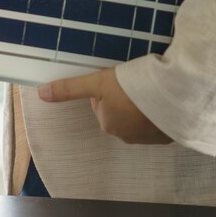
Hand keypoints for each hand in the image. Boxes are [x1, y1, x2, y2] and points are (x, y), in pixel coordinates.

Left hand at [38, 68, 171, 144]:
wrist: (174, 95)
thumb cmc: (134, 88)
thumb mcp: (97, 83)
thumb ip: (69, 88)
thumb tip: (41, 93)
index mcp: (108, 124)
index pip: (102, 102)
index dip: (109, 86)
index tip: (120, 79)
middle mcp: (126, 135)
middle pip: (120, 110)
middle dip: (126, 97)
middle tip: (137, 82)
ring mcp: (149, 137)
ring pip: (140, 116)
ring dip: (144, 104)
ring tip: (152, 89)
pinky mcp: (168, 135)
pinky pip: (159, 121)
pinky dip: (160, 111)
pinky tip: (164, 99)